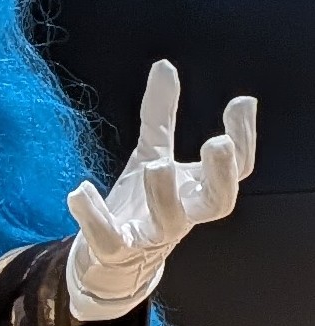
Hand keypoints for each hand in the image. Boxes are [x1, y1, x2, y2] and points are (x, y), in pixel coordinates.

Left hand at [65, 61, 257, 322]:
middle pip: (217, 202)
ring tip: (155, 163)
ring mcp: (151, 235)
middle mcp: (183, 214)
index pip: (237, 169)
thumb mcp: (151, 152)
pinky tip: (79, 191)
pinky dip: (94, 217)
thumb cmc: (140, 202)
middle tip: (216, 142)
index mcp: (197, 190)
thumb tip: (164, 66)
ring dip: (164, 193)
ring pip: (168, 222)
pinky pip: (109, 239)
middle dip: (221, 173)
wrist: (110, 260)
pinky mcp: (116, 250)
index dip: (245, 138)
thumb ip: (160, 115)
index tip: (240, 102)